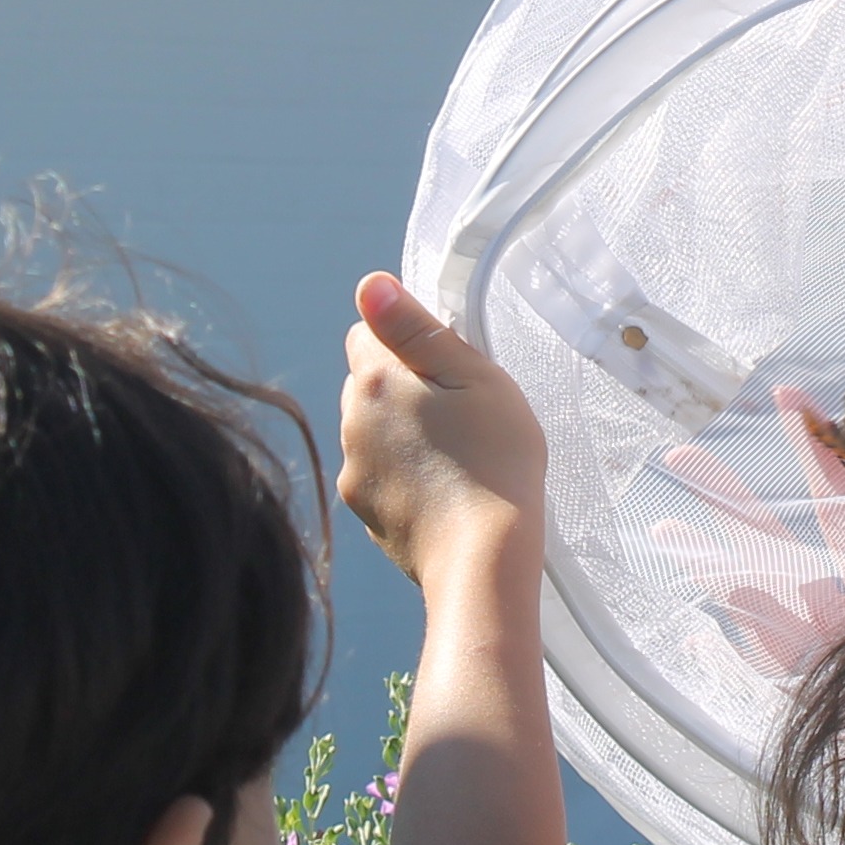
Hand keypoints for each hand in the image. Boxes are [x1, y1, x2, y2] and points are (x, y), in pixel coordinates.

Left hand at [338, 274, 547, 581]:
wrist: (484, 560)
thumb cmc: (495, 461)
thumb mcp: (472, 378)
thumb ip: (416, 328)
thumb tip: (368, 285)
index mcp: (375, 383)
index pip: (366, 332)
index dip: (408, 340)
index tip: (448, 365)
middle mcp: (350, 426)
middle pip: (367, 384)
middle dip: (404, 387)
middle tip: (462, 410)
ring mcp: (354, 474)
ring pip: (373, 431)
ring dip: (404, 432)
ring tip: (458, 455)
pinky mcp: (365, 515)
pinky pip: (381, 476)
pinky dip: (406, 475)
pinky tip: (447, 489)